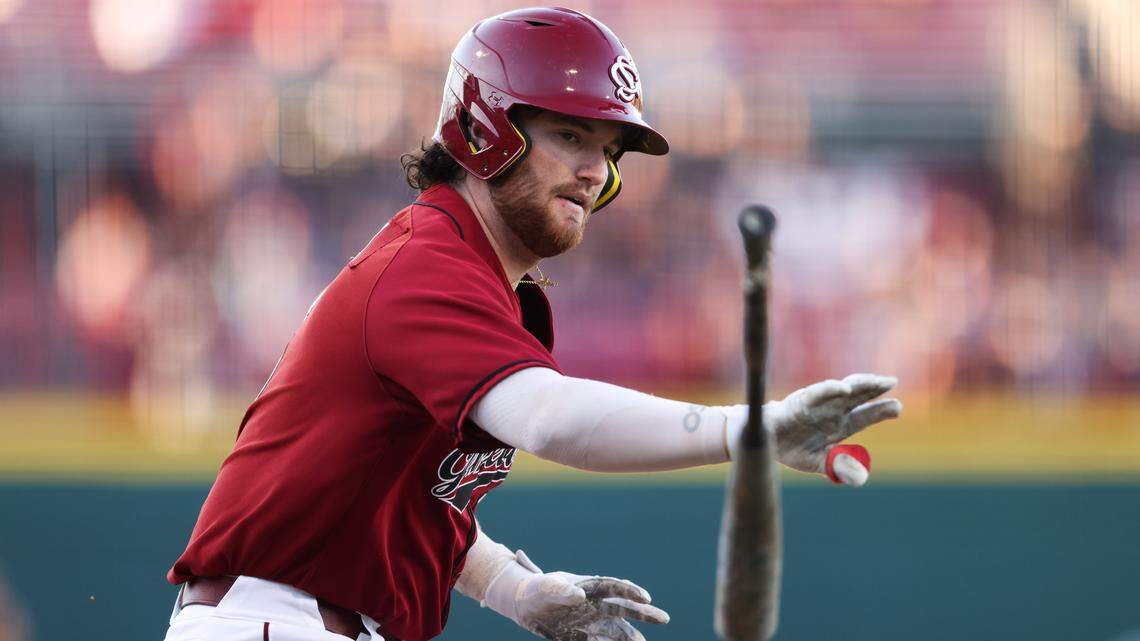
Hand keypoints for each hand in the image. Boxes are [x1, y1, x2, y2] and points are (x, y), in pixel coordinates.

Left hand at [484, 550, 669, 640]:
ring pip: (617, 629)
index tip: (645, 597)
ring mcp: (593, 621)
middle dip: (644, 613)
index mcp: (590, 586)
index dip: (630, 591)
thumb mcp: (545, 587)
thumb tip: (579, 595)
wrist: (525, 606)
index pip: (615, 587)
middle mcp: (597, 604)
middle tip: (664, 618)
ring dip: (629, 637)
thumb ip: (560, 590)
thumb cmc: (537, 589)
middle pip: (625, 608)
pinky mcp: (585, 636)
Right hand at [722, 373, 901, 485]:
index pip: (864, 416)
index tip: (898, 407)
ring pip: (842, 390)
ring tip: (876, 382)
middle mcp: (832, 411)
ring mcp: (817, 404)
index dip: (881, 410)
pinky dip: (831, 389)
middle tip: (893, 382)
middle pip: (859, 397)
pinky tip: (844, 388)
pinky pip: (817, 393)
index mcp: (839, 426)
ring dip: (859, 385)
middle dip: (875, 390)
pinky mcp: (800, 401)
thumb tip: (861, 476)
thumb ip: (838, 467)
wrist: (764, 442)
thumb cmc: (792, 448)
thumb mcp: (818, 462)